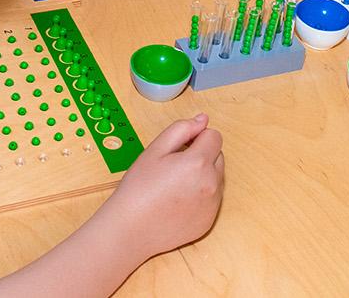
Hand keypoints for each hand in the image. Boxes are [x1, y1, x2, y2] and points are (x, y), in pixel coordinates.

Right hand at [95, 114, 224, 260]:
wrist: (130, 229)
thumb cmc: (139, 188)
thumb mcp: (155, 150)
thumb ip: (181, 129)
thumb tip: (203, 120)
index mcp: (198, 163)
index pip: (214, 137)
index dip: (197, 138)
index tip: (181, 148)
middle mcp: (211, 184)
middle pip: (218, 156)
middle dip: (201, 156)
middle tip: (174, 167)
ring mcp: (212, 204)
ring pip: (217, 177)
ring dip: (203, 175)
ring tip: (175, 186)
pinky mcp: (209, 220)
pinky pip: (212, 199)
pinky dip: (201, 196)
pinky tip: (178, 202)